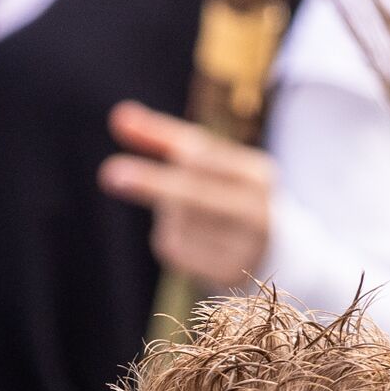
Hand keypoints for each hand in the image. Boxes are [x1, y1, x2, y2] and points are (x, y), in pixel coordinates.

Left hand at [102, 101, 276, 289]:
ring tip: (193, 214)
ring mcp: (244, 248)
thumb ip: (166, 137)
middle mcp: (257, 211)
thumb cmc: (231, 192)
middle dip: (152, 183)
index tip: (120, 128)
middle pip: (194, 193)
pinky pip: (175, 249)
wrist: (279, 250)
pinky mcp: (226, 275)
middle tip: (110, 174)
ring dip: (167, 213)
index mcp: (258, 174)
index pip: (203, 156)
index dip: (163, 142)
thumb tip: (117, 116)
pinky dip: (170, 239)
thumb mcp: (209, 162)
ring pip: (177, 222)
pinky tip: (193, 239)